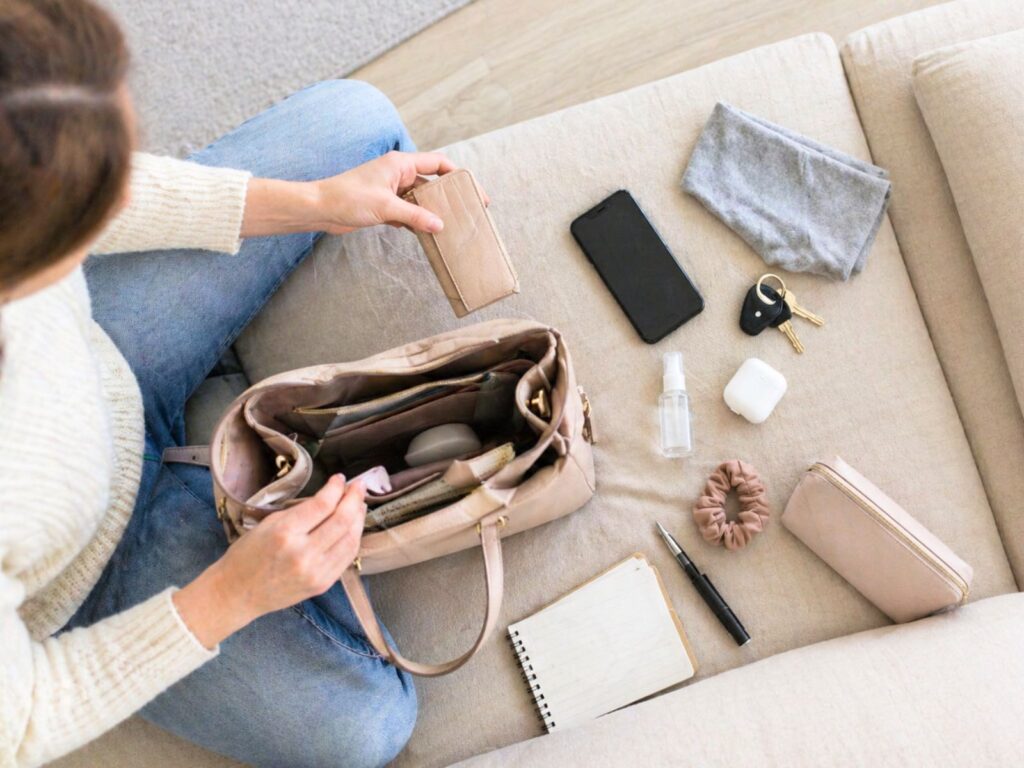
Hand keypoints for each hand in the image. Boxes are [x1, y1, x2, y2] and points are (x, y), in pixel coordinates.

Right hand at [173, 475, 366, 647]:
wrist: (237, 593)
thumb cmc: (247, 555)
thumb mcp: (268, 523)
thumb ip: (300, 511)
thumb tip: (329, 497)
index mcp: (285, 533)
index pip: (322, 505)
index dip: (336, 488)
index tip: (340, 478)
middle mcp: (303, 553)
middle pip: (342, 520)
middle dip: (354, 498)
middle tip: (358, 486)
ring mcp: (315, 571)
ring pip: (350, 539)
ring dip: (358, 518)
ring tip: (359, 504)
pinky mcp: (322, 584)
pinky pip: (347, 558)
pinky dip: (354, 539)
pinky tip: (354, 527)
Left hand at [311, 150, 458, 233]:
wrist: (320, 209)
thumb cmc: (348, 198)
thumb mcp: (386, 207)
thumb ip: (414, 216)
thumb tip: (439, 225)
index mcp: (400, 164)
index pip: (437, 163)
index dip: (456, 174)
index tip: (471, 189)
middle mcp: (397, 174)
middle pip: (431, 182)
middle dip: (447, 197)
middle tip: (466, 211)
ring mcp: (391, 190)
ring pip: (420, 200)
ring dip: (432, 212)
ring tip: (451, 225)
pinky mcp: (384, 205)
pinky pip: (408, 212)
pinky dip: (418, 221)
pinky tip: (428, 233)